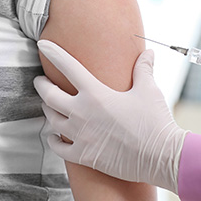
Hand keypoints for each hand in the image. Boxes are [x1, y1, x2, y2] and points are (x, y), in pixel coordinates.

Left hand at [33, 40, 187, 192]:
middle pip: (49, 95)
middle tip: (40, 80)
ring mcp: (80, 136)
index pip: (68, 66)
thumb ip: (143, 69)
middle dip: (41, 85)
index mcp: (96, 93)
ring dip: (47, 110)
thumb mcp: (149, 91)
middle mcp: (82, 113)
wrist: (160, 156)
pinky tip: (54, 136)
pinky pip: (57, 147)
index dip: (53, 53)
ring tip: (48, 106)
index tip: (43, 44)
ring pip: (51, 120)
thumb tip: (148, 53)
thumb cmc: (155, 122)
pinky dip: (53, 139)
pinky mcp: (83, 155)